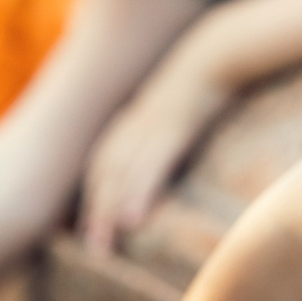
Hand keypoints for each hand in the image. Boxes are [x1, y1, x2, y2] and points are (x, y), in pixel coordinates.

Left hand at [80, 58, 226, 254]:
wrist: (216, 51)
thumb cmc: (201, 81)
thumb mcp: (176, 108)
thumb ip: (164, 133)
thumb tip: (163, 155)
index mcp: (132, 122)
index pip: (101, 164)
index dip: (92, 196)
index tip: (85, 228)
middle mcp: (133, 127)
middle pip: (105, 174)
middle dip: (94, 212)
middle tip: (91, 249)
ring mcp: (150, 128)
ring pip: (121, 175)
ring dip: (107, 211)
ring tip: (101, 245)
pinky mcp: (172, 130)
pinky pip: (151, 167)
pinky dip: (138, 194)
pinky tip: (131, 221)